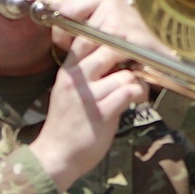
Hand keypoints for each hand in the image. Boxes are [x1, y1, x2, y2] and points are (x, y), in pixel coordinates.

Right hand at [28, 0, 151, 189]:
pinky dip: (137, 94)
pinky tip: (135, 100)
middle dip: (127, 56)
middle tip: (134, 66)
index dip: (108, 37)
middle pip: (109, 48)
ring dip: (135, 81)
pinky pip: (129, 91)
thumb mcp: (67, 93)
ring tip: (135, 89)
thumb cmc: (66, 125)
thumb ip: (85, 73)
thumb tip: (112, 56)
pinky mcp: (102, 112)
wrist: (57, 156)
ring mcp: (89, 96)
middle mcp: (77, 80)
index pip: (86, 38)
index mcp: (67, 73)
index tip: (120, 47)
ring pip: (125, 73)